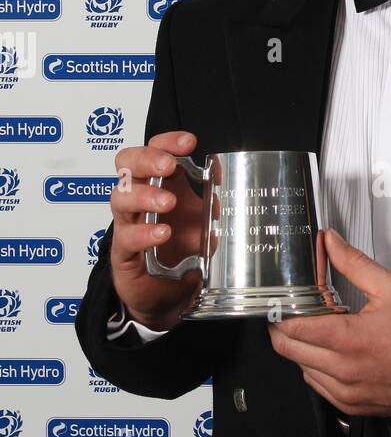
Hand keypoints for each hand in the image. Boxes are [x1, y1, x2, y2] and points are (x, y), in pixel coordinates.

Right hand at [109, 130, 204, 331]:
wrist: (171, 295)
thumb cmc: (182, 253)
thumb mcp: (205, 223)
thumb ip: (213, 203)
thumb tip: (225, 183)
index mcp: (161, 185)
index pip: (154, 150)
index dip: (167, 141)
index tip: (188, 142)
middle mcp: (140, 200)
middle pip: (127, 164)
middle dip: (147, 159)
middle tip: (169, 165)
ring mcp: (128, 224)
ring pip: (120, 197)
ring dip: (145, 195)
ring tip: (167, 203)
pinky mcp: (123, 253)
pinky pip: (125, 237)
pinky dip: (144, 233)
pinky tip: (162, 233)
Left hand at [267, 228, 390, 415]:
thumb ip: (355, 263)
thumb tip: (332, 244)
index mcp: (349, 340)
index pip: (291, 327)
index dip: (283, 311)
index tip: (286, 302)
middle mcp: (343, 371)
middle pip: (288, 350)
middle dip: (286, 328)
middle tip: (297, 314)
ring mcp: (346, 392)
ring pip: (301, 369)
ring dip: (303, 349)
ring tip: (324, 333)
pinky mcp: (351, 405)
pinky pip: (318, 387)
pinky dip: (318, 369)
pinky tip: (334, 354)